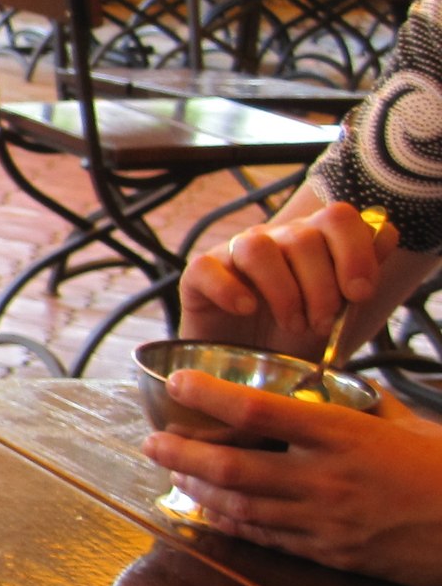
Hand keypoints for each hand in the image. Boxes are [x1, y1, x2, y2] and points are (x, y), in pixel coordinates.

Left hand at [142, 371, 441, 585]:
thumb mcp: (408, 425)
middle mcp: (327, 479)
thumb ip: (365, 406)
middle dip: (184, 453)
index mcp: (345, 435)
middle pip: (234, 468)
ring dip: (198, 489)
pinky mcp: (331, 554)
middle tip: (152, 440)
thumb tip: (338, 385)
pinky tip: (209, 510)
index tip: (180, 382)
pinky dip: (231, 523)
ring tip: (173, 470)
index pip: (262, 413)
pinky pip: (266, 538)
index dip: (212, 398)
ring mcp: (326, 521)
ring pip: (241, 506)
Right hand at [179, 201, 395, 358]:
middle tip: (322, 324)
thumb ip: (363, 275)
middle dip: (321, 288)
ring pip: (258, 248)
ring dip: (283, 292)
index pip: (338, 218)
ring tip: (291, 324)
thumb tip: (386, 234)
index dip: (355, 252)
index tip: (360, 294)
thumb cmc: (293, 338)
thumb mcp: (339, 314)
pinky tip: (246, 310)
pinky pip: (207, 268)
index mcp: (312, 241)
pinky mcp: (199, 275)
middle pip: (303, 238)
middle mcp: (274, 239)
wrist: (246, 368)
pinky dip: (229, 290)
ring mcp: (234, 254)